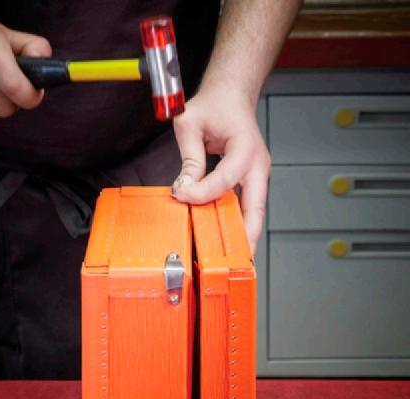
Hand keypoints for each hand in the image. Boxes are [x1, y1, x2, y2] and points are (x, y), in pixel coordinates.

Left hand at [172, 87, 270, 254]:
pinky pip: (247, 207)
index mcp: (245, 149)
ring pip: (254, 212)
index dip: (201, 192)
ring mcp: (257, 175)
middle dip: (247, 237)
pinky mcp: (251, 180)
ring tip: (237, 261)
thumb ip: (189, 158)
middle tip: (238, 263)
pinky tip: (230, 240)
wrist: (232, 96)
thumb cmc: (214, 105)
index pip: (224, 180)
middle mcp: (257, 165)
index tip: (180, 194)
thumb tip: (185, 188)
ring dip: (246, 235)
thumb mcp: (191, 123)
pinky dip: (240, 224)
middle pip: (255, 208)